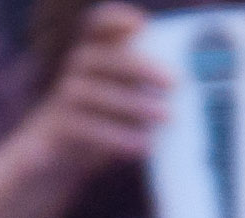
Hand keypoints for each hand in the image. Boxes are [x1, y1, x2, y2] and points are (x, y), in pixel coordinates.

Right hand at [22, 3, 165, 180]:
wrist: (47, 171)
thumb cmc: (94, 133)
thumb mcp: (120, 106)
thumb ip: (145, 92)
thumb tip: (197, 93)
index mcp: (92, 61)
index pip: (96, 26)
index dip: (114, 20)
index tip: (140, 25)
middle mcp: (73, 74)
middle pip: (99, 57)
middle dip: (138, 66)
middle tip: (173, 82)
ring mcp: (60, 102)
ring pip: (91, 92)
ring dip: (131, 103)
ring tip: (165, 117)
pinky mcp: (53, 132)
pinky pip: (82, 128)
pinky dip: (113, 136)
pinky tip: (140, 146)